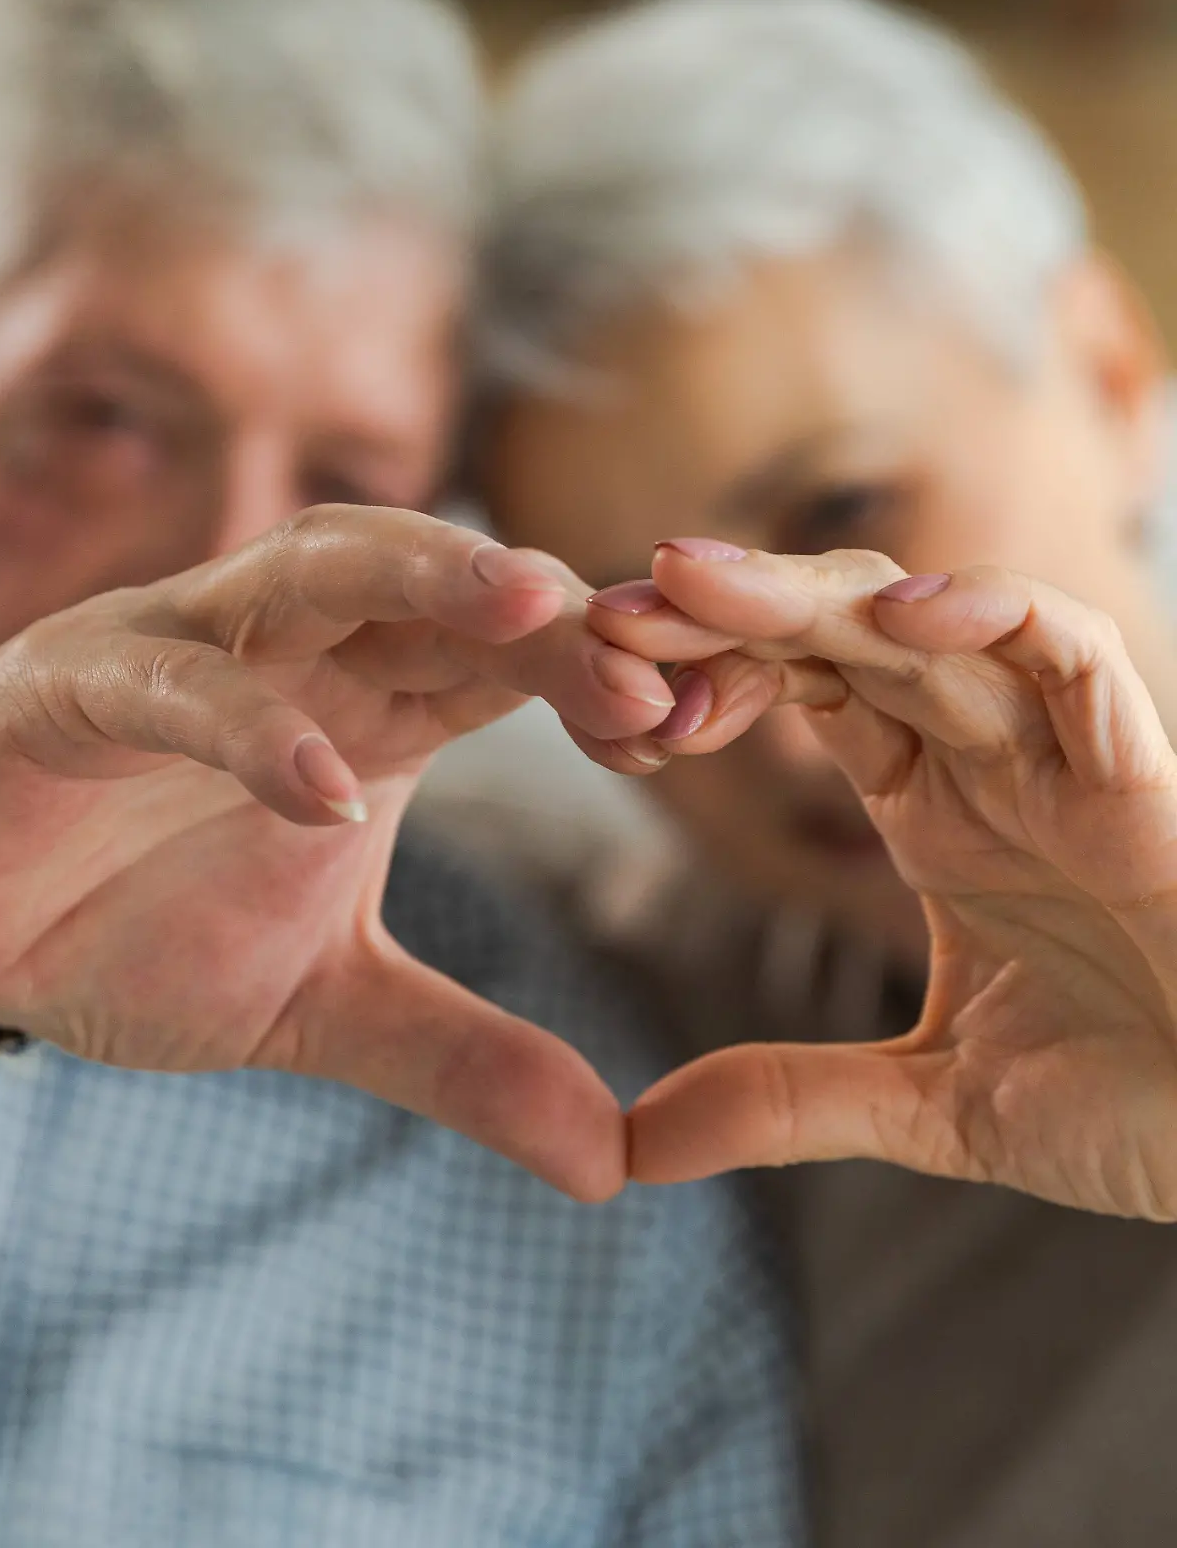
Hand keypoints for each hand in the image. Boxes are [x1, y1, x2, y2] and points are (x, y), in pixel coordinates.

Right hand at [0, 506, 674, 1199]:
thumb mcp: (326, 1006)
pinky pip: (172, 683)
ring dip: (424, 576)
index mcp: (366, 703)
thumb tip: (612, 1164)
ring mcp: (180, 648)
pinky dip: (249, 726)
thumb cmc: (136, 933)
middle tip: (652, 668)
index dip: (599, 680)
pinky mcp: (70, 686)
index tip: (694, 737)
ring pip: (313, 567)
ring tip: (532, 612)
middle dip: (546, 613)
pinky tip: (325, 793)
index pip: (507, 659)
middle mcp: (289, 652)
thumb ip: (462, 1057)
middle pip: (437, 586)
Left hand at [589, 544, 1176, 1218]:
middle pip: (846, 634)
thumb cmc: (1133, 1107)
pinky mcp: (1142, 777)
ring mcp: (1063, 757)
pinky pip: (1073, 658)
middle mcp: (988, 760)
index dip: (710, 672)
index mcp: (934, 808)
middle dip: (730, 610)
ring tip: (696, 582)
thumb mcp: (930, 1105)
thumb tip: (635, 1146)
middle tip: (613, 603)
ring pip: (935, 622)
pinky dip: (997, 618)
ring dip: (814, 594)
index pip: (806, 690)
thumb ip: (791, 1103)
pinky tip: (897, 616)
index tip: (606, 691)